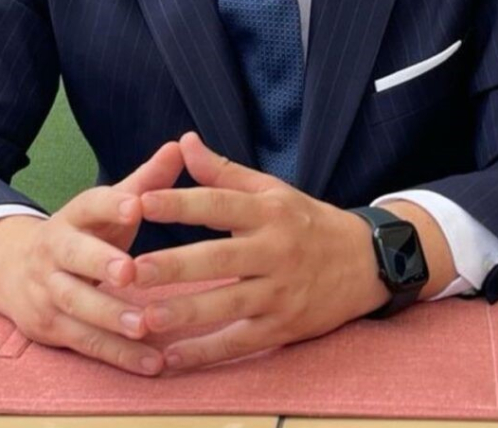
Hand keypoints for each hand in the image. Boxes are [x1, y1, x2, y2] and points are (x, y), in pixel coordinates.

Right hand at [0, 141, 183, 375]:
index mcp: (74, 215)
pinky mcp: (50, 328)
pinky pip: (85, 342)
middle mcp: (55, 250)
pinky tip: (152, 361)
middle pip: (73, 256)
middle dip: (100, 263)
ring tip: (145, 325)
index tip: (135, 207)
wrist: (16, 268)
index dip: (111, 205)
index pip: (90, 205)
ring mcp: (48, 290)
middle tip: (131, 272)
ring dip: (110, 317)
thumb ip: (147, 181)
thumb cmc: (86, 233)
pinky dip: (118, 355)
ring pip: (76, 304)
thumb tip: (182, 144)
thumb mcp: (110, 206)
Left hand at [131, 132, 386, 369]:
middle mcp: (275, 250)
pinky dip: (206, 352)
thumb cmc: (307, 221)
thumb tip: (184, 142)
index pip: (219, 204)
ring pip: (228, 303)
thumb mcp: (272, 190)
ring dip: (185, 312)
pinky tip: (171, 356)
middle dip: (173, 265)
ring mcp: (281, 292)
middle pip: (219, 258)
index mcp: (269, 211)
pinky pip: (240, 341)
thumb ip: (223, 171)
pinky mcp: (284, 327)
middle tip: (130, 269)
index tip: (142, 201)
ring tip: (145, 316)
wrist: (367, 263)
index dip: (181, 203)